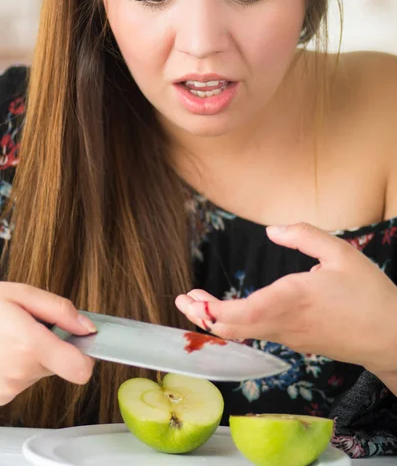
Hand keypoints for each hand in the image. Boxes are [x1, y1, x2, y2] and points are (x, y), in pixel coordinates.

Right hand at [0, 282, 95, 405]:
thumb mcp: (22, 294)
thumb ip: (60, 310)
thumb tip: (87, 326)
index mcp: (30, 345)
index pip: (80, 369)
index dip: (86, 356)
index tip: (82, 343)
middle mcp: (20, 372)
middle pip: (60, 365)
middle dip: (52, 345)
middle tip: (30, 327)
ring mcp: (7, 388)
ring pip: (39, 371)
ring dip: (32, 355)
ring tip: (10, 337)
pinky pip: (21, 379)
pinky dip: (17, 365)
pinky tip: (2, 350)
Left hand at [176, 223, 396, 376]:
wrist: (392, 338)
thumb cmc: (369, 295)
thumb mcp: (342, 254)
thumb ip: (304, 235)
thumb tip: (272, 230)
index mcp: (294, 299)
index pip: (244, 313)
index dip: (215, 311)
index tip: (195, 299)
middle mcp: (285, 323)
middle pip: (233, 329)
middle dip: (203, 316)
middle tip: (183, 300)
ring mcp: (288, 337)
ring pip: (243, 334)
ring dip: (216, 320)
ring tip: (197, 302)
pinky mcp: (294, 342)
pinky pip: (257, 335)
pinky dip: (235, 325)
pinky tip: (229, 311)